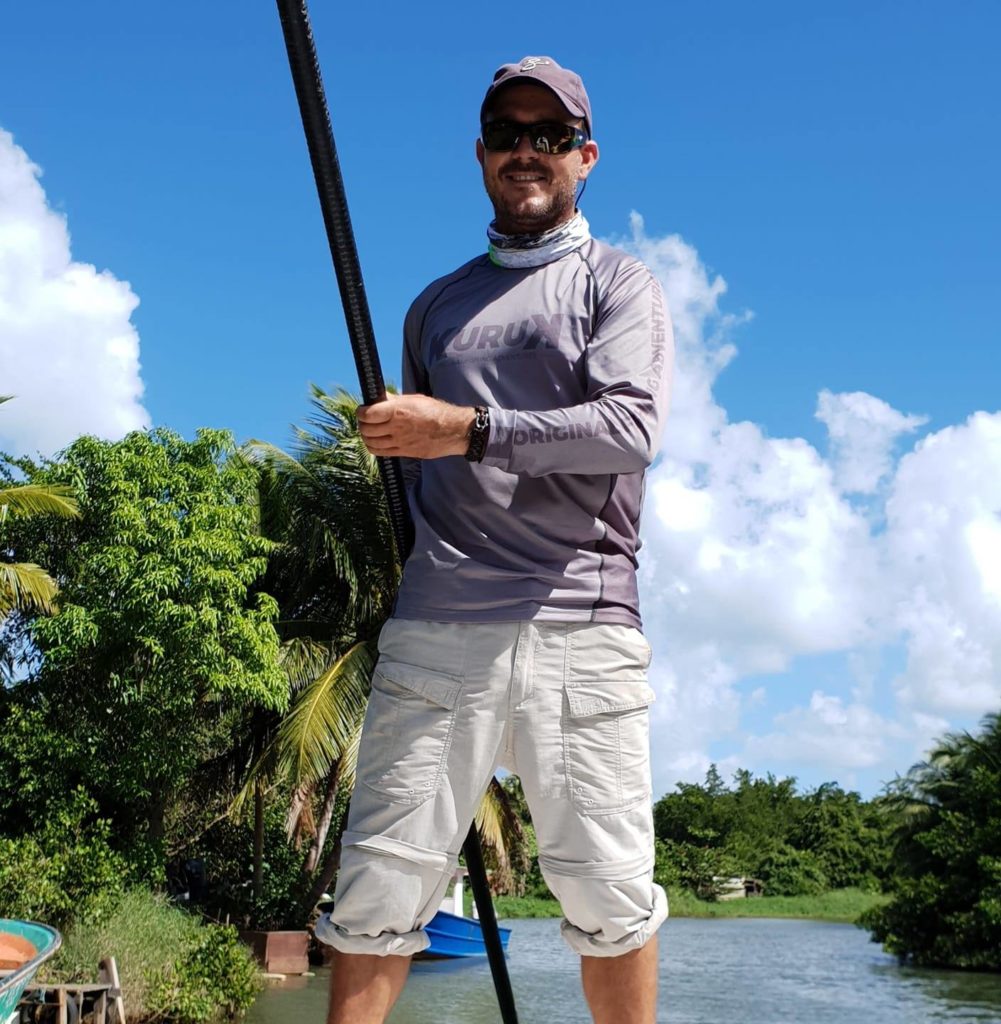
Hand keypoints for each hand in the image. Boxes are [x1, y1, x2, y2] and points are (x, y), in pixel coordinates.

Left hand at [356, 393, 474, 458]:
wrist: (453, 430)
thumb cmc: (436, 412)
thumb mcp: (414, 399)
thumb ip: (395, 400)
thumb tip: (380, 398)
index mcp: (398, 411)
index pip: (368, 414)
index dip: (360, 412)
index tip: (361, 410)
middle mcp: (396, 427)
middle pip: (367, 429)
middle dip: (362, 424)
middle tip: (364, 420)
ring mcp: (400, 442)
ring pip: (371, 442)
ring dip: (366, 436)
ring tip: (369, 431)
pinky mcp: (404, 452)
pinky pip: (381, 452)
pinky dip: (373, 447)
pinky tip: (375, 442)